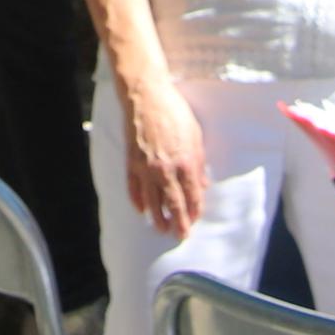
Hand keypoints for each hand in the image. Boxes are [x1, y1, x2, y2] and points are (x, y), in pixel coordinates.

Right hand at [116, 79, 208, 236]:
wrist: (146, 97)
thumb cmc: (174, 113)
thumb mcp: (196, 137)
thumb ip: (200, 164)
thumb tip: (203, 185)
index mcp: (186, 163)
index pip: (192, 195)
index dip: (194, 211)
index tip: (195, 221)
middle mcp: (166, 169)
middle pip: (173, 203)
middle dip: (178, 222)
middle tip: (180, 236)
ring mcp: (146, 168)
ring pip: (152, 200)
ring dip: (157, 217)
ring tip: (160, 228)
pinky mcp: (131, 162)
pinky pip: (134, 188)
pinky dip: (137, 200)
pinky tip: (141, 209)